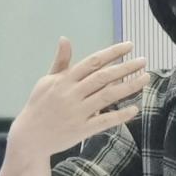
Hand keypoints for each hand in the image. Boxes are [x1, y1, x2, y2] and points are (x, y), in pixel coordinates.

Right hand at [9, 38, 149, 157]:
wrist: (29, 137)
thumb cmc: (39, 106)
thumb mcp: (47, 81)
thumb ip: (60, 62)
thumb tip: (64, 39)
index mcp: (64, 80)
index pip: (93, 62)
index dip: (112, 53)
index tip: (130, 46)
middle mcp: (71, 94)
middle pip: (104, 77)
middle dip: (126, 67)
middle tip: (144, 60)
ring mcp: (77, 112)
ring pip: (108, 96)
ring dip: (129, 86)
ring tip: (146, 78)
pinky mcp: (81, 130)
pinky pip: (105, 121)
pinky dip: (121, 115)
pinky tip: (135, 108)